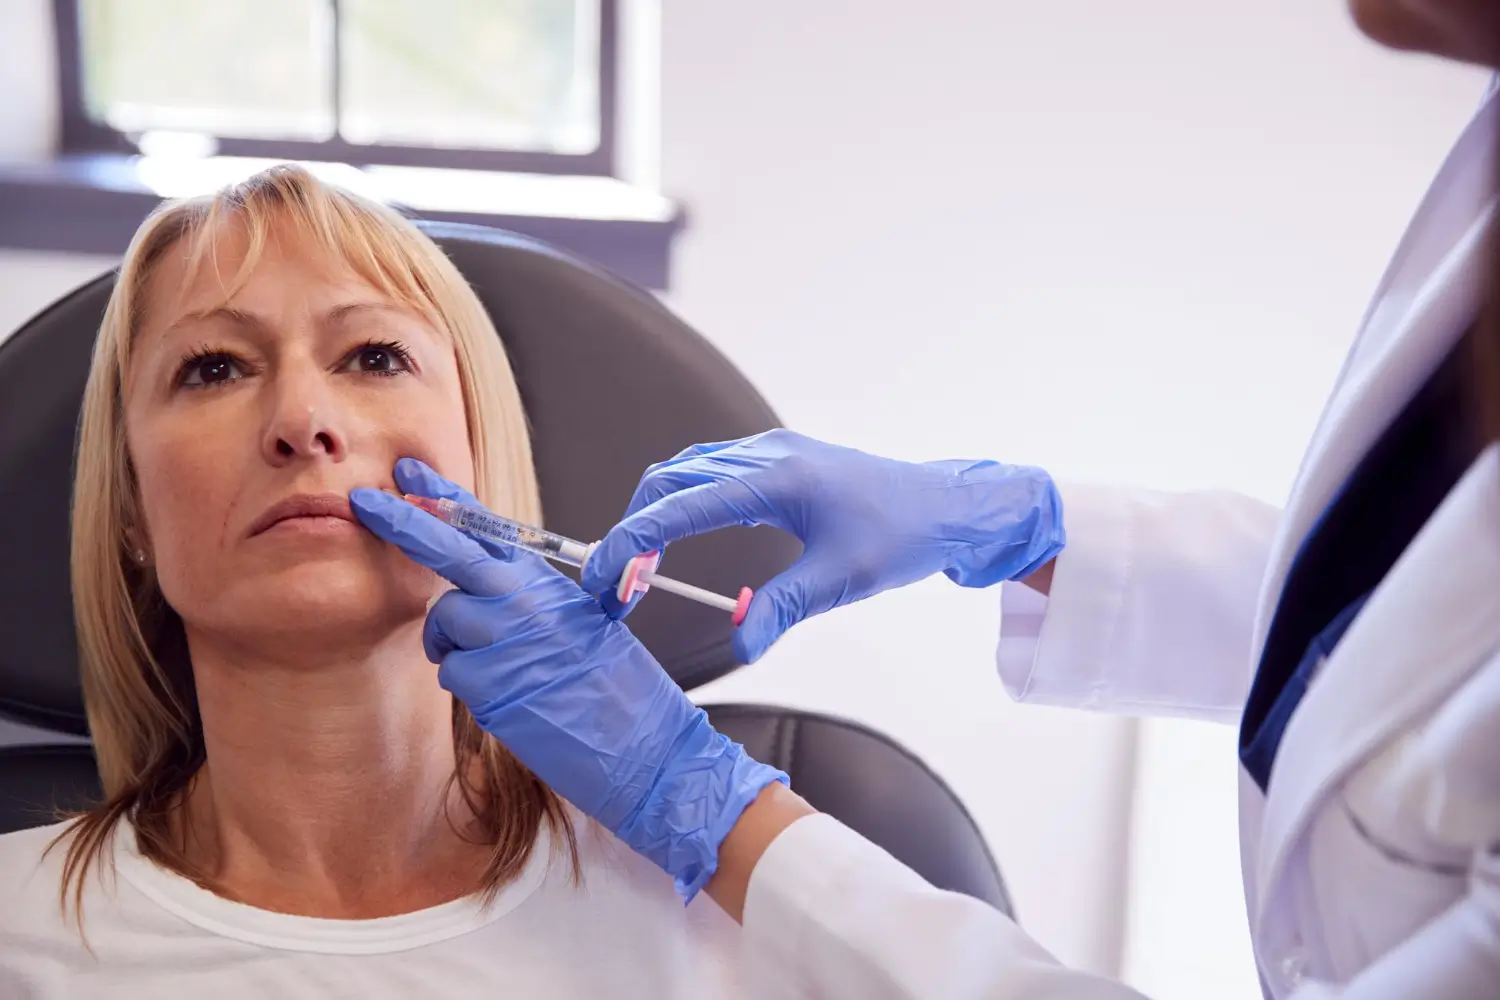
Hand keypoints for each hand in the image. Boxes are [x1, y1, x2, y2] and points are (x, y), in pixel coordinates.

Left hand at [350, 459, 787, 900]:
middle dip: (401, 521)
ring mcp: (503, 638)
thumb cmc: (617, 688)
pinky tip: (514, 699)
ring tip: (504, 669)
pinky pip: (452, 673)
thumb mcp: (583, 621)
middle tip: (362, 501)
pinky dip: (473, 688)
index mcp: (546, 580)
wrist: (643, 745)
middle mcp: (522, 599)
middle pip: (447, 548)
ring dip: (455, 645)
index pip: (487, 526)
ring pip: (443, 621)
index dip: (444, 496)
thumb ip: (532, 598)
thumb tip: (482, 588)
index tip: (409, 473)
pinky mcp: (488, 684)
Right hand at [580, 430, 1065, 662]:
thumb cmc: (901, 539)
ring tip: (640, 568)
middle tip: (615, 583)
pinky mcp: (776, 458)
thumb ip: (780, 610)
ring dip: (654, 513)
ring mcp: (770, 449)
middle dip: (632, 528)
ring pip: (685, 472)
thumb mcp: (839, 582)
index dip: (632, 540)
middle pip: (671, 480)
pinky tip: (680, 539)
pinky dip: (681, 502)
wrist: (944, 506)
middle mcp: (766, 453)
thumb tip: (739, 647)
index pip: (682, 506)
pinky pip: (710, 472)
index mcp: (778, 478)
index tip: (603, 575)